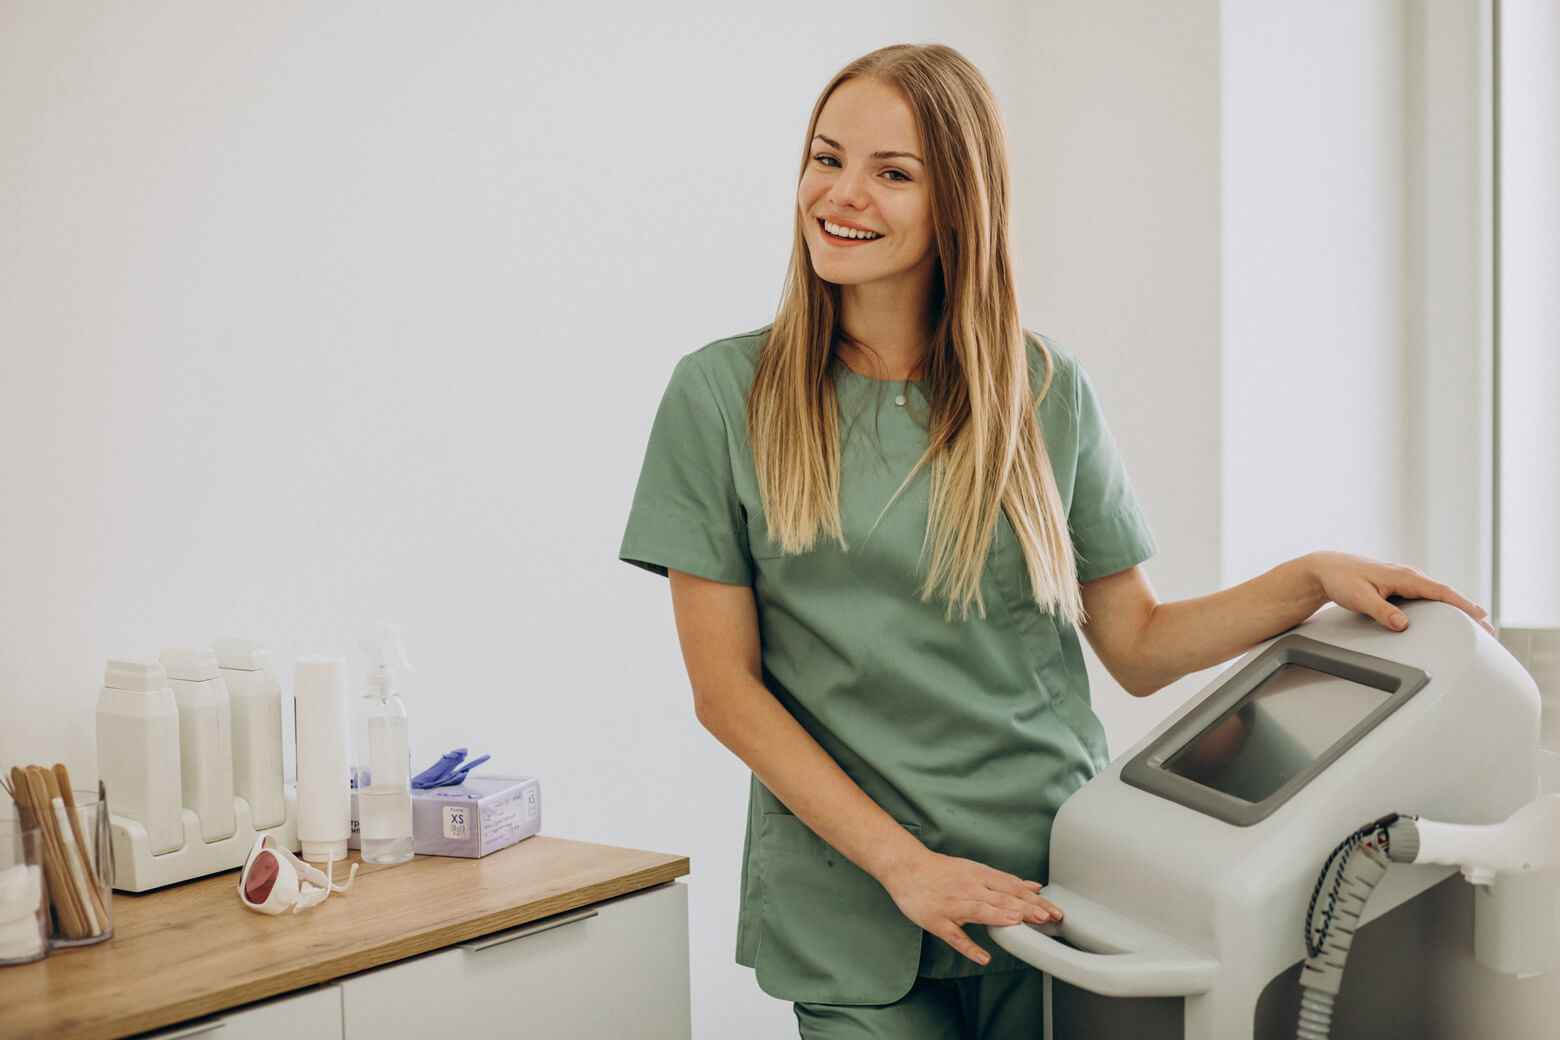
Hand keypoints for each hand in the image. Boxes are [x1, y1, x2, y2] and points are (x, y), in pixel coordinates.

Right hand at [879, 848, 1060, 965]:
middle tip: (1048, 918)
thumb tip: (1035, 885)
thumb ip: (1006, 881)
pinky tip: (983, 957)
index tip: (1055, 911)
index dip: (1035, 900)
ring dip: (1001, 917)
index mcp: (981, 876)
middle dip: (1026, 908)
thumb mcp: (977, 870)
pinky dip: (969, 947)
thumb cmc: (943, 871)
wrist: (906, 867)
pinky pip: (954, 936)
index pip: (1014, 888)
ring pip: (980, 910)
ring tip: (1019, 924)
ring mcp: (953, 905)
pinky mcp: (937, 921)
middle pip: (1002, 898)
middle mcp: (970, 889)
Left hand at [1306, 552, 1491, 633]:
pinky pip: (1427, 596)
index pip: (1440, 591)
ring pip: (1437, 595)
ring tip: (1476, 627)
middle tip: (1488, 630)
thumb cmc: (1341, 580)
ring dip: (1456, 608)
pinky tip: (1449, 617)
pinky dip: (1442, 605)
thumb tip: (1402, 624)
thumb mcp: (1360, 598)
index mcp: (1403, 576)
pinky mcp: (1401, 586)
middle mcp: (1409, 575)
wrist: (1326, 569)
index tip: (1479, 617)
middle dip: (1467, 610)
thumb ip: (1382, 612)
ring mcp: (1406, 580)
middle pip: (1445, 594)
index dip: (1462, 604)